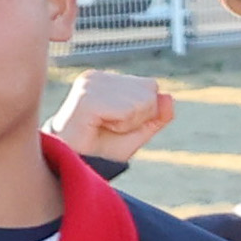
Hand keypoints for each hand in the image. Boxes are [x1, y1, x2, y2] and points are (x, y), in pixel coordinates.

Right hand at [52, 70, 175, 165]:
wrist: (71, 163)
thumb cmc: (99, 149)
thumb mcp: (136, 132)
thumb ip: (156, 116)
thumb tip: (169, 97)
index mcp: (106, 80)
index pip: (151, 86)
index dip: (144, 113)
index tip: (116, 124)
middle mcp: (97, 76)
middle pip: (150, 91)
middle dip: (138, 118)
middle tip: (110, 128)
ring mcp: (90, 84)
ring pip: (142, 101)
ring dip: (129, 124)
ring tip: (103, 127)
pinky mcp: (87, 97)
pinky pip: (128, 111)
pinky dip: (122, 126)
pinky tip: (99, 127)